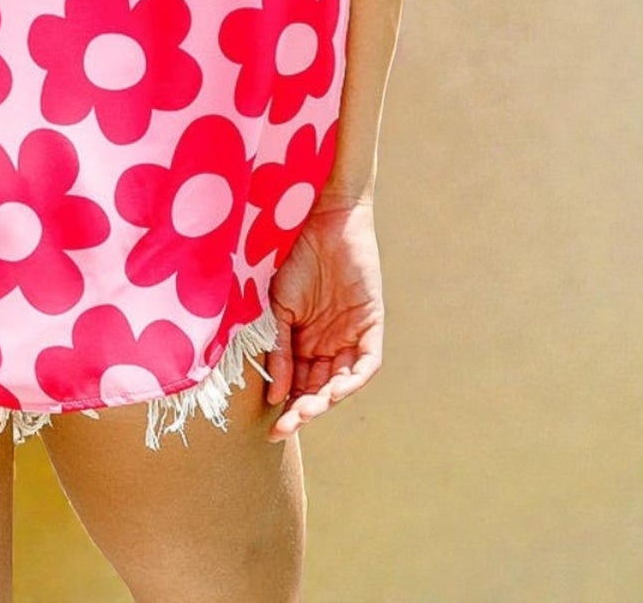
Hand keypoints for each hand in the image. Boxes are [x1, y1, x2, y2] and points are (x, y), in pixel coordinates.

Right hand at [263, 197, 383, 441]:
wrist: (316, 215)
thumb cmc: (289, 254)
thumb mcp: (275, 305)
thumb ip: (276, 346)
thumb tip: (275, 393)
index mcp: (301, 339)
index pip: (296, 384)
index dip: (286, 406)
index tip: (271, 427)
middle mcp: (326, 342)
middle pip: (318, 389)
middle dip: (303, 411)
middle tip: (286, 428)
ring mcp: (349, 334)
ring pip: (341, 381)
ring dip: (325, 401)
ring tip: (307, 413)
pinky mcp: (370, 323)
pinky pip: (366, 363)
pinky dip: (352, 379)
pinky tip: (334, 391)